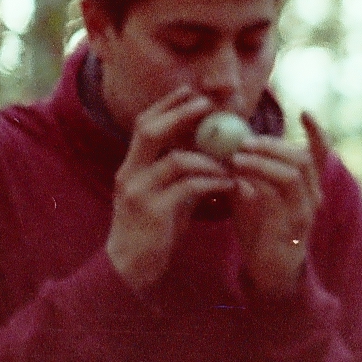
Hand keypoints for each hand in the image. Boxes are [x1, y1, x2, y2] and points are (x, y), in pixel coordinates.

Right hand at [104, 88, 232, 290]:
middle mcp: (130, 174)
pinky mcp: (153, 212)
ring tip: (232, 160)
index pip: (143, 124)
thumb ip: (180, 174)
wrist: (131, 270)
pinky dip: (211, 183)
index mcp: (131, 167)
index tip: (191, 92)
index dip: (166, 105)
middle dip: (179, 114)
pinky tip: (229, 185)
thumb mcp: (165, 196)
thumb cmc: (153, 232)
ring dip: (208, 158)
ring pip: (175, 160)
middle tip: (208, 107)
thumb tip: (210, 152)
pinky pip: (187, 188)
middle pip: (150, 131)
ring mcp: (139, 192)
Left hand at [227, 112, 328, 299]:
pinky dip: (262, 179)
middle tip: (244, 141)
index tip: (304, 111)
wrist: (268, 273)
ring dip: (264, 159)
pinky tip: (241, 177)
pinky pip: (283, 192)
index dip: (316, 131)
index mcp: (307, 186)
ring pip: (294, 171)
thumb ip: (246, 173)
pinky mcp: (296, 223)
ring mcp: (308, 209)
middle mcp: (314, 195)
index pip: (320, 153)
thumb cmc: (260, 232)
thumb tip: (225, 145)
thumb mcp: (251, 196)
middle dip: (272, 145)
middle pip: (302, 157)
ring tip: (237, 157)